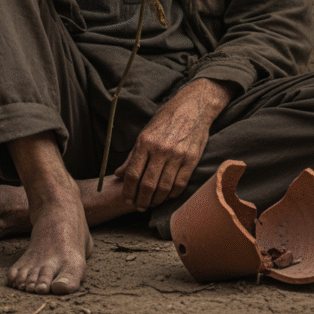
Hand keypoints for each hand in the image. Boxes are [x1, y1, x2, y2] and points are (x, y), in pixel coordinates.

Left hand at [115, 79, 233, 210]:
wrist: (193, 107)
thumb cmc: (167, 118)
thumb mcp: (146, 132)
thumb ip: (132, 155)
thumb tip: (119, 174)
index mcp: (145, 141)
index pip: (133, 174)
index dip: (128, 191)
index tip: (127, 199)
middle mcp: (160, 149)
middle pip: (147, 185)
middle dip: (141, 200)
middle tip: (138, 206)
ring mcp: (177, 155)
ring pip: (164, 188)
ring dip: (156, 200)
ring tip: (151, 203)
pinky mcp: (191, 159)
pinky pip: (180, 184)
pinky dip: (172, 194)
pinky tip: (166, 195)